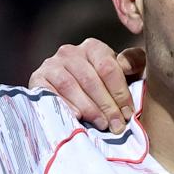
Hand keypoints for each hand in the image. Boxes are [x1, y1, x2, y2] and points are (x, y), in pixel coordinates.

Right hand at [29, 42, 144, 132]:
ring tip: (101, 124)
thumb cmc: (106, 86)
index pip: (108, 67)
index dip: (120, 92)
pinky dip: (64, 105)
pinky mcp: (37, 79)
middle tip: (116, 125)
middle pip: (90, 79)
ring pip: (70, 85)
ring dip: (88, 108)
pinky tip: (76, 117)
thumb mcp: (126, 73)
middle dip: (106, 105)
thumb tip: (125, 65)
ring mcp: (51, 64)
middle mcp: (69, 51)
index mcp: (93, 47)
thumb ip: (135, 62)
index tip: (128, 113)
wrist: (71, 97)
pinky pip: (50, 92)